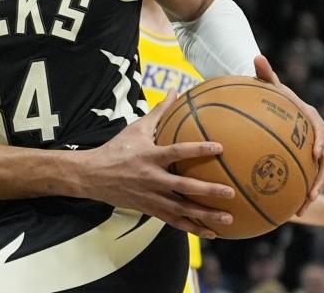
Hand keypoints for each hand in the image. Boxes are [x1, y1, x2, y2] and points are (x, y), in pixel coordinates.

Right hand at [81, 91, 235, 237]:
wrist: (93, 176)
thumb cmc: (117, 149)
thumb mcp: (136, 128)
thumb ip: (159, 112)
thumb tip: (175, 91)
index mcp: (149, 156)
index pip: (176, 152)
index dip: (197, 149)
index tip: (219, 147)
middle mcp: (151, 177)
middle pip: (183, 186)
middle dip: (207, 191)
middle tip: (230, 192)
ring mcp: (151, 196)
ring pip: (181, 209)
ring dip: (205, 215)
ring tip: (228, 219)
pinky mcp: (150, 209)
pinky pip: (174, 221)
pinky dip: (193, 228)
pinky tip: (211, 232)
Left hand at [254, 55, 323, 214]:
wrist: (273, 108)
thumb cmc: (270, 95)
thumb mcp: (268, 86)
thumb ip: (264, 74)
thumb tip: (257, 56)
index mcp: (309, 118)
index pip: (320, 130)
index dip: (320, 141)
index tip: (316, 152)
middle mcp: (315, 137)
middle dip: (320, 178)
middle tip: (311, 193)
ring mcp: (310, 151)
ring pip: (316, 174)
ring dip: (310, 192)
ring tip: (300, 209)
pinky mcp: (302, 162)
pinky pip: (302, 179)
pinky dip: (296, 193)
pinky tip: (283, 210)